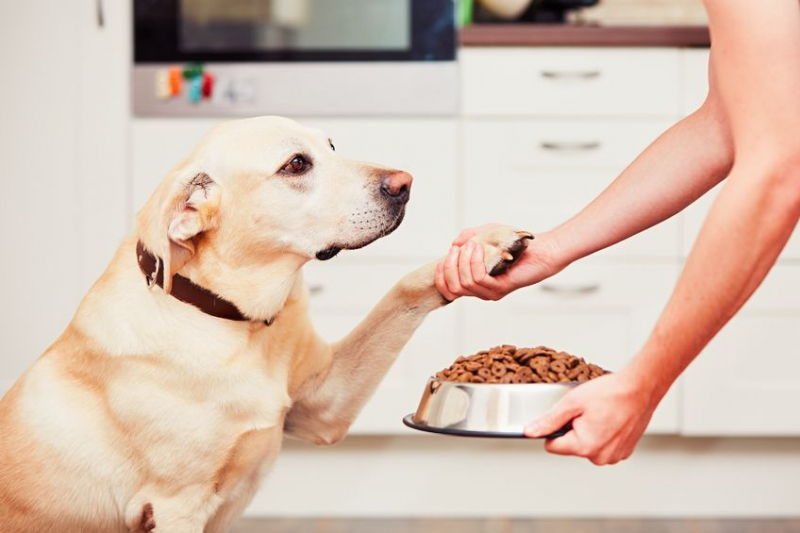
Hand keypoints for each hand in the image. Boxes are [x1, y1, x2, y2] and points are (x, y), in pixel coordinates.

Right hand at [435, 224, 564, 300]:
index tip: (444, 257)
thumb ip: (467, 238)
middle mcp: (482, 291)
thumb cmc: (514, 243)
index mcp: (475, 283)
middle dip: (450, 266)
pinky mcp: (500, 288)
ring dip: (463, 261)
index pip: (448, 290)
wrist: (540, 249)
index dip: (440, 276)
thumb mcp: (485, 236)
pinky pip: (478, 278)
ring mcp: (490, 292)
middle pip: (453, 288)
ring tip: (472, 245)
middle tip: (457, 249)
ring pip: (465, 283)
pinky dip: (474, 261)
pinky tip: (478, 248)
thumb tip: (453, 245)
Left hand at [524, 369, 660, 464]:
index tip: (566, 416)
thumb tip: (530, 432)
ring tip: (600, 414)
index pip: (552, 446)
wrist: (641, 389)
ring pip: (587, 446)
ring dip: (589, 432)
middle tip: (587, 412)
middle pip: (571, 446)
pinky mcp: (624, 452)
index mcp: (585, 447)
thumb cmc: (610, 393)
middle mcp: (600, 457)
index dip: (554, 429)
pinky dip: (603, 434)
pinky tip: (610, 419)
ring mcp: (614, 456)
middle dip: (573, 430)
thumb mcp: (572, 403)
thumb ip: (549, 420)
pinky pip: (603, 446)